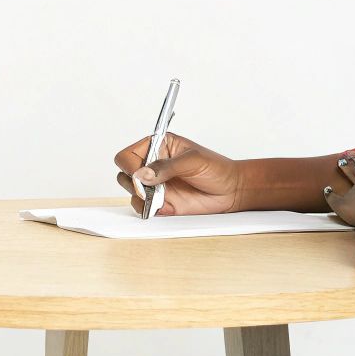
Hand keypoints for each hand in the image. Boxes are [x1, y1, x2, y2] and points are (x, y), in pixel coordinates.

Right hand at [113, 133, 242, 215]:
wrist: (231, 190)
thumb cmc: (215, 168)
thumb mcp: (192, 160)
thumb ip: (166, 166)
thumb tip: (142, 174)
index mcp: (157, 146)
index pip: (128, 154)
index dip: (129, 165)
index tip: (141, 174)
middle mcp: (152, 165)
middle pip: (124, 173)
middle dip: (133, 183)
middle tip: (151, 187)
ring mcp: (155, 185)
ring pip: (130, 192)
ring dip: (141, 197)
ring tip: (160, 197)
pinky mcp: (161, 203)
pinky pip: (142, 207)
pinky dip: (148, 209)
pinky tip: (165, 206)